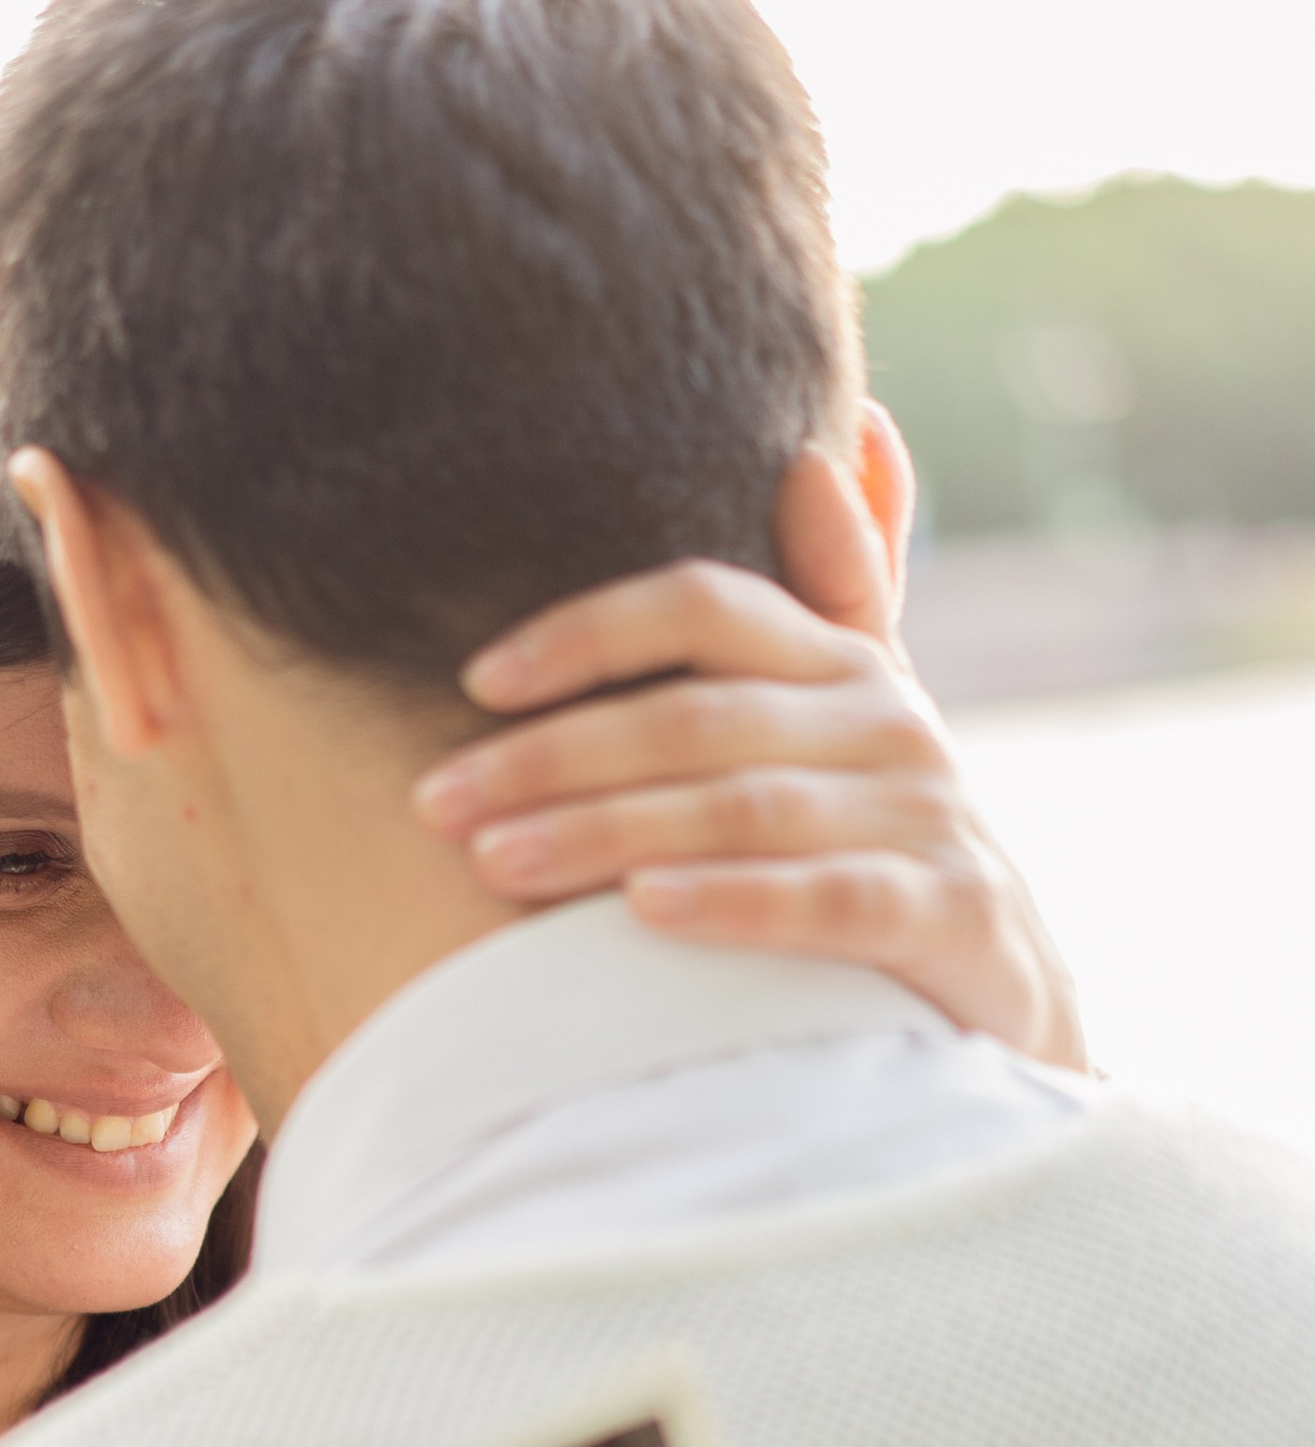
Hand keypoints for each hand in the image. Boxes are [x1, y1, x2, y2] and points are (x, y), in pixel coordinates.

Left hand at [413, 459, 1084, 1072]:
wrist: (1006, 993)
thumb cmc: (883, 847)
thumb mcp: (857, 717)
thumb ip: (838, 591)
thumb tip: (817, 453)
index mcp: (844, 664)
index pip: (705, 606)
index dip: (588, 631)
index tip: (477, 680)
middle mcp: (889, 723)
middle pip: (697, 717)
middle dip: (553, 758)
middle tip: (439, 802)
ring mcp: (927, 817)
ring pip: (744, 808)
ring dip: (606, 832)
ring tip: (496, 861)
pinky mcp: (951, 913)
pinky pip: (828, 900)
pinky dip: (733, 901)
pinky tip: (640, 912)